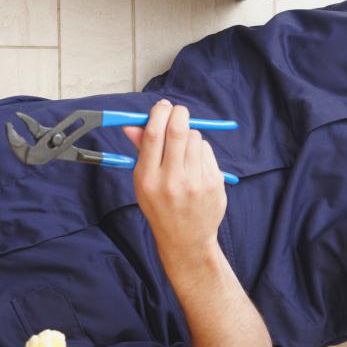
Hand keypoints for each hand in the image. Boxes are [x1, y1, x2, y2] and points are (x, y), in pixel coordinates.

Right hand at [123, 99, 227, 253]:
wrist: (186, 240)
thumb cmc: (161, 208)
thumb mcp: (143, 183)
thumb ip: (141, 151)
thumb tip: (132, 125)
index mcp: (148, 179)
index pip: (154, 135)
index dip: (158, 113)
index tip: (162, 106)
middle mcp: (172, 180)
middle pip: (178, 130)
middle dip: (178, 113)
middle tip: (177, 111)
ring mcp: (195, 182)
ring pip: (194, 137)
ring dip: (189, 134)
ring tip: (183, 149)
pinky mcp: (213, 182)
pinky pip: (206, 150)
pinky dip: (200, 149)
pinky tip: (195, 164)